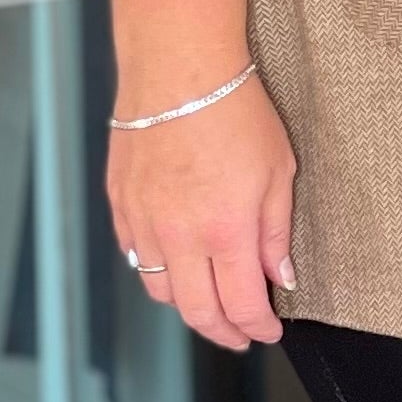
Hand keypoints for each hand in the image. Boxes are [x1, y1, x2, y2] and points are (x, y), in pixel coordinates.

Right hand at [107, 78, 297, 349]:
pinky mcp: (121, 204)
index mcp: (226, 231)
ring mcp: (144, 222)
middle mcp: (180, 236)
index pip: (242, 306)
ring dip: (189, 305)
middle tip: (241, 334)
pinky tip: (177, 264)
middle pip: (198, 312)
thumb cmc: (234, 109)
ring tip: (211, 302)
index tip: (269, 330)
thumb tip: (280, 276)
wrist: (179, 67)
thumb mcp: (278, 170)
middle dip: (224, 332)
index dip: (258, 328)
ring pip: (161, 291)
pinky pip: (136, 256)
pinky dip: (158, 270)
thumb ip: (276, 231)